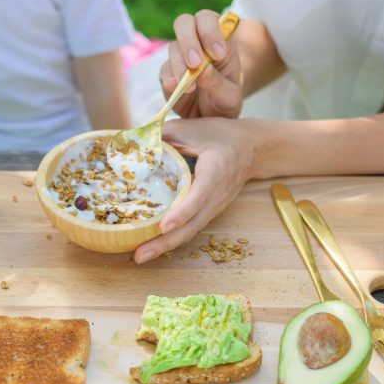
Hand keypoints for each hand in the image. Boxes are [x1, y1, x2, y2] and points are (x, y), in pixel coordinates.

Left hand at [134, 118, 255, 263]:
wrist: (251, 148)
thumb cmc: (220, 134)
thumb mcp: (191, 128)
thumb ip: (163, 135)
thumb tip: (132, 143)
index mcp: (215, 170)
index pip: (199, 195)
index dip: (182, 212)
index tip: (164, 226)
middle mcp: (216, 195)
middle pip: (192, 225)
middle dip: (166, 242)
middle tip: (140, 255)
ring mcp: (214, 207)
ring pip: (191, 231)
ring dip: (166, 246)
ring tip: (141, 256)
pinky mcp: (209, 212)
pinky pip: (191, 228)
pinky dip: (173, 239)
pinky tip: (153, 246)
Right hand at [160, 10, 243, 118]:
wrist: (210, 117)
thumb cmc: (225, 101)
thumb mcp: (230, 97)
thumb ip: (218, 83)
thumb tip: (201, 71)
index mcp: (219, 39)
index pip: (209, 19)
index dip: (210, 32)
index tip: (217, 55)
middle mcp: (197, 42)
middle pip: (185, 22)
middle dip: (189, 41)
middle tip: (195, 63)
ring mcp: (180, 56)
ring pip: (173, 47)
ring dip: (180, 65)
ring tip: (191, 87)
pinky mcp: (167, 73)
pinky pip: (164, 70)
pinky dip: (170, 79)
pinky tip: (177, 89)